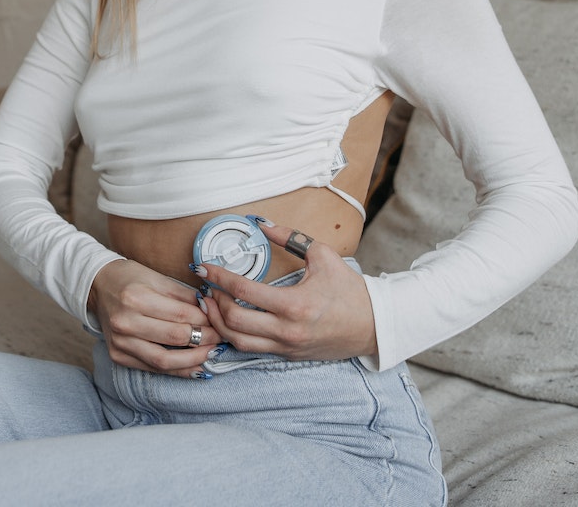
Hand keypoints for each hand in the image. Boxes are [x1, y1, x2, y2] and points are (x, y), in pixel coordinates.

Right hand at [88, 259, 222, 377]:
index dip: (205, 320)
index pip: (180, 315)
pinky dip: (176, 370)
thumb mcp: (156, 277)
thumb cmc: (128, 278)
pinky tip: (194, 367)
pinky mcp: (118, 355)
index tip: (220, 322)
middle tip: (221, 338)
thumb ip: (184, 295)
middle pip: (174, 337)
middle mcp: (125, 322)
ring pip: (164, 360)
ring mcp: (120, 342)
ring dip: (193, 360)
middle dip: (204, 339)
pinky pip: (152, 368)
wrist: (96, 286)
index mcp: (135, 298)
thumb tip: (211, 309)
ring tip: (211, 355)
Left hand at [196, 220, 377, 362]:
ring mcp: (286, 346)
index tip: (203, 268)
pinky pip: (252, 349)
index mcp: (294, 305)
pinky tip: (227, 320)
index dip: (218, 277)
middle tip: (205, 285)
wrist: (374, 326)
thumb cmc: (350, 291)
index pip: (243, 291)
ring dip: (218, 322)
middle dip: (212, 301)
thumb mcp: (322, 256)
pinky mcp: (288, 355)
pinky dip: (234, 336)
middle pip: (233, 321)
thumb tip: (261, 223)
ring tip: (209, 304)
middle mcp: (287, 330)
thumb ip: (289, 238)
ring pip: (238, 341)